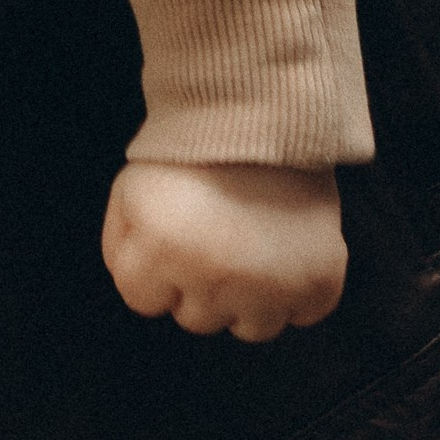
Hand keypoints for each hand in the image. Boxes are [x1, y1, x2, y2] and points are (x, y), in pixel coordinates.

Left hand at [101, 160, 347, 340]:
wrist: (263, 112)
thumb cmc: (192, 153)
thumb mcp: (130, 191)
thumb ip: (120, 248)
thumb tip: (141, 292)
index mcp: (162, 251)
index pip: (142, 302)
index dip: (154, 267)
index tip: (172, 235)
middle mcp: (214, 278)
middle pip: (196, 319)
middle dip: (199, 283)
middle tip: (215, 234)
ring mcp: (271, 286)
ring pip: (250, 328)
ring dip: (248, 297)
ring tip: (252, 244)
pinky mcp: (318, 281)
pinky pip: (304, 315)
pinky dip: (298, 291)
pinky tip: (287, 251)